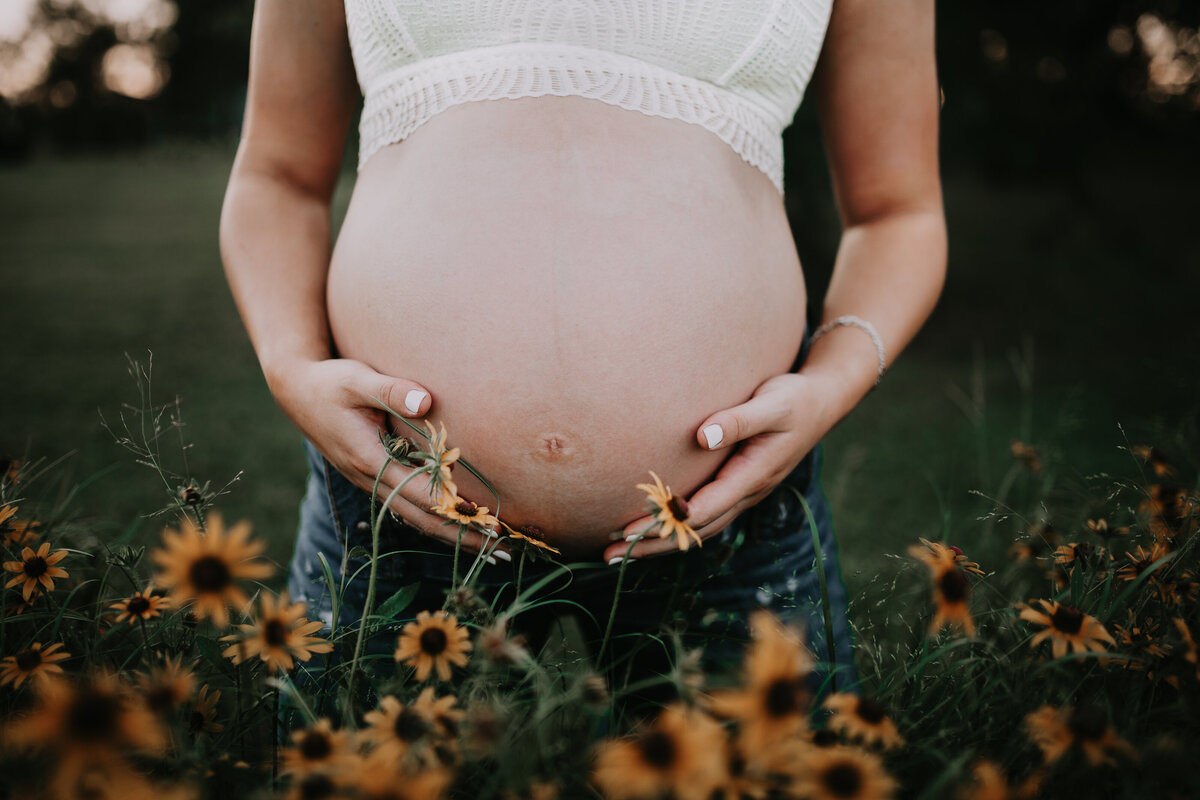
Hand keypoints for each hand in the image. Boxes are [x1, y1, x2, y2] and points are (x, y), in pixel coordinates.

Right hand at [269, 357, 506, 557]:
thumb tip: (426, 402)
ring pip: (415, 518)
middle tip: (502, 550)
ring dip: (451, 533)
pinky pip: (406, 507)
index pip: (422, 496)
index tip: (490, 525)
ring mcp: (371, 482)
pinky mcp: (373, 478)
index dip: (456, 513)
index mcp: (370, 460)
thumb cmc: (330, 383)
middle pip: (422, 519)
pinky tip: (456, 527)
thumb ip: (392, 390)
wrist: (297, 392)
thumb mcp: (358, 379)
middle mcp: (371, 479)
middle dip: (461, 537)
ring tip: (488, 547)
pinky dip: (433, 520)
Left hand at [601, 372, 836, 562]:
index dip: (670, 521)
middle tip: (610, 554)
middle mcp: (746, 492)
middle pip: (695, 529)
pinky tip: (649, 527)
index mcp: (754, 475)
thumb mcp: (773, 403)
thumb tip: (703, 436)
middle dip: (654, 543)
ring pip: (697, 527)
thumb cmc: (794, 399)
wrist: (820, 404)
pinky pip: (702, 515)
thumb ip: (740, 419)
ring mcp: (741, 493)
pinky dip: (675, 526)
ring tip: (617, 550)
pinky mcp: (735, 486)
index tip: (634, 530)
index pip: (706, 507)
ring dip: (660, 541)